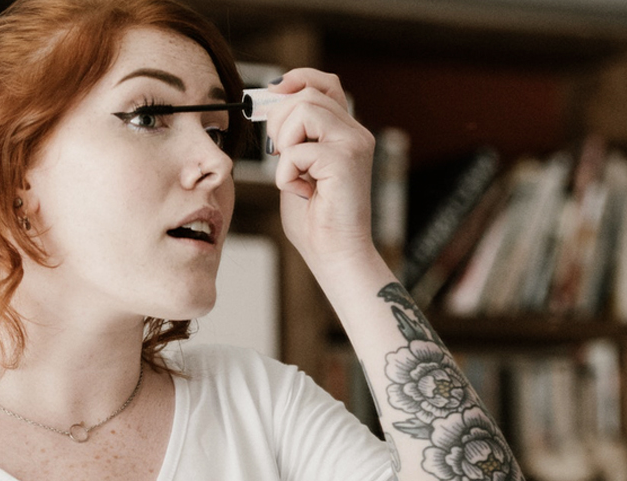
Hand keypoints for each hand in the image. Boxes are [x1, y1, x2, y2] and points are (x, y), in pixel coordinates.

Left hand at [264, 68, 376, 275]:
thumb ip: (291, 138)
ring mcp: (354, 144)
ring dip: (284, 145)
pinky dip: (286, 174)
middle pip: (307, 93)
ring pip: (303, 110)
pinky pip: (296, 150)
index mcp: (346, 132)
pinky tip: (303, 193)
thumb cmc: (314, 220)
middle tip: (281, 155)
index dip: (297, 79)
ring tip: (295, 174)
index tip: (273, 92)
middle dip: (278, 120)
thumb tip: (271, 104)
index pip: (325, 83)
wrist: (336, 255)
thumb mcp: (297, 167)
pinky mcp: (345, 160)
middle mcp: (355, 133)